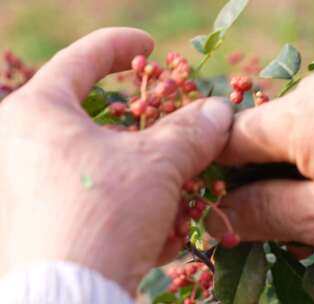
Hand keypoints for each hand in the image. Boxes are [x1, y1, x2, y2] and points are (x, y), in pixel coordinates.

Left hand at [0, 28, 232, 293]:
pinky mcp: (44, 228)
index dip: (120, 46)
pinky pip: (97, 205)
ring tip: (184, 199)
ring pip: (105, 171)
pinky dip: (134, 213)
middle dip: (150, 136)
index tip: (150, 44)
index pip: (80, 60)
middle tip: (179, 137)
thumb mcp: (157, 164)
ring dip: (150, 182)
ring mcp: (30, 191)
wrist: (69, 301)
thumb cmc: (102, 215)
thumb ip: (190, 131)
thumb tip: (219, 111)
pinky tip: (163, 234)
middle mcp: (22, 149)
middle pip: (100, 124)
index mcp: (36, 115)